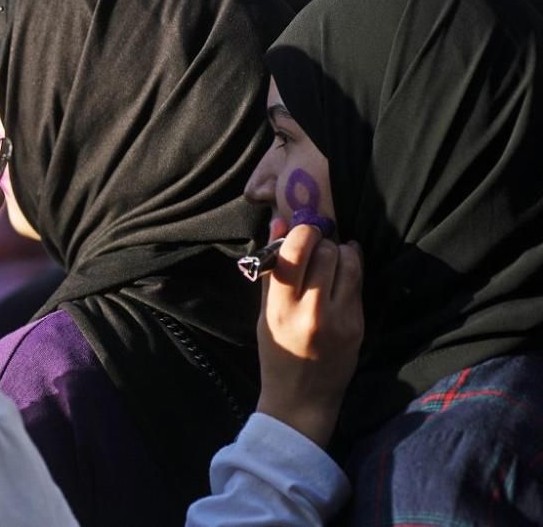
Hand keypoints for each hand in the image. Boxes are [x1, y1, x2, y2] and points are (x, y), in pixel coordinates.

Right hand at [255, 220, 363, 448]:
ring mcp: (338, 319)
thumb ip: (272, 270)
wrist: (302, 398)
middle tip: (316, 245)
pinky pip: (358, 282)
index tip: (301, 230)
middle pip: (325, 253)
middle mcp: (310, 312)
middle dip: (321, 242)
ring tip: (331, 257)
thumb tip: (279, 223)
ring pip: (348, 262)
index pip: (293, 254)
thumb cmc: (276, 353)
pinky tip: (344, 270)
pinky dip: (351, 268)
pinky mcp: (358, 324)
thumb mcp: (264, 313)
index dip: (301, 232)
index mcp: (279, 309)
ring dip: (340, 251)